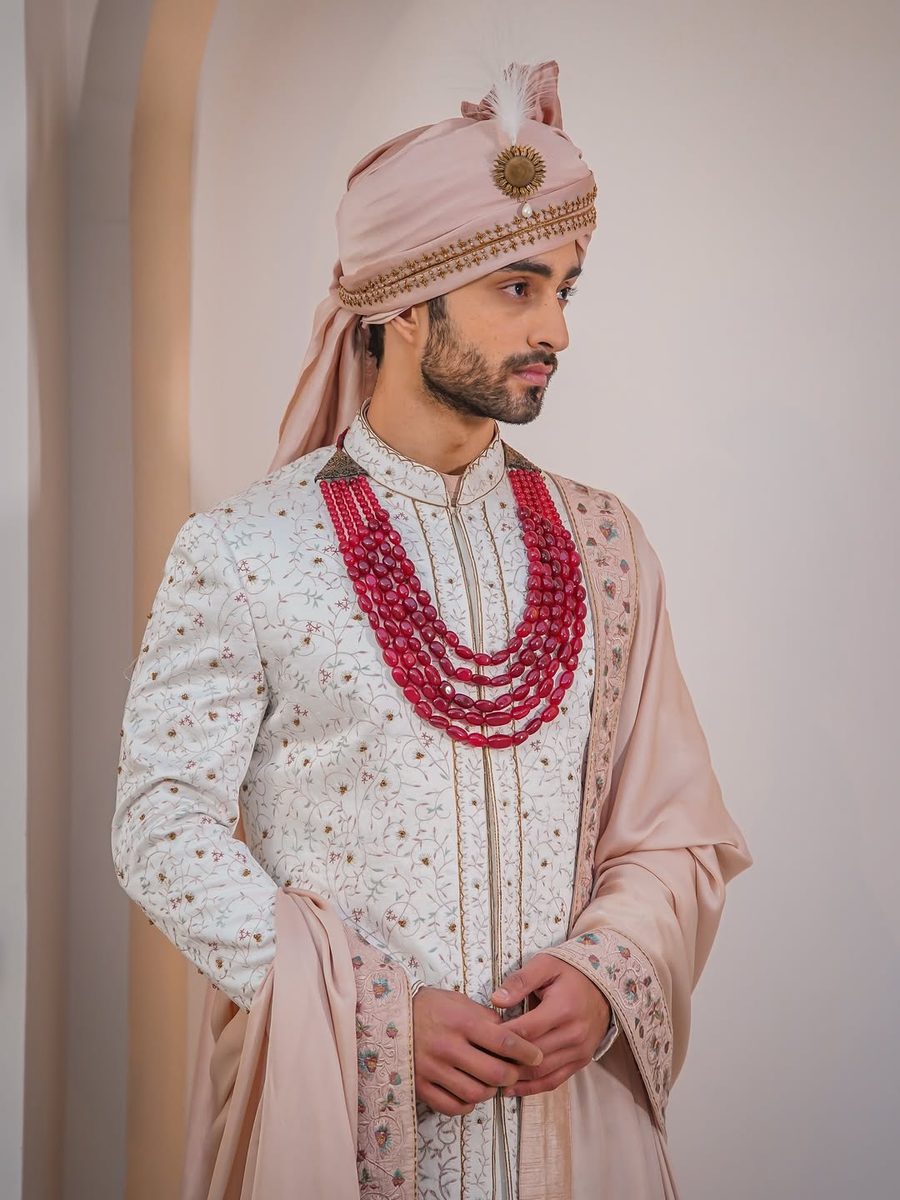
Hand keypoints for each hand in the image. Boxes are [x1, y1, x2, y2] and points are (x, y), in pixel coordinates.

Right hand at [413, 986, 543, 1115]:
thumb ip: (486, 1020)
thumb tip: (513, 1039)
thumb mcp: (460, 1002)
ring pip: (476, 1094)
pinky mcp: (421, 1086)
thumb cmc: (432, 1007)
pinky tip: (470, 1092)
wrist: (392, 1015)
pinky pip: (453, 1107)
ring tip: (491, 1082)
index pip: (505, 1042)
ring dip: (490, 1091)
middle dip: (512, 1075)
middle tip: (514, 1072)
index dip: (527, 1052)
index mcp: (461, 1021)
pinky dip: (467, 1104)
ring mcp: (433, 1069)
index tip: (537, 1056)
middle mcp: (448, 1046)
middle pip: (494, 1073)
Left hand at [490, 954, 609, 1097]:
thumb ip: (520, 981)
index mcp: (563, 1008)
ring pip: (541, 1072)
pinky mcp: (581, 1061)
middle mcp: (574, 1034)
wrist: (603, 987)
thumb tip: (496, 1000)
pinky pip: (554, 1081)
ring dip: (515, 1077)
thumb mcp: (545, 965)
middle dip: (505, 1060)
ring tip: (490, 1077)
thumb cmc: (569, 973)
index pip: (526, 1030)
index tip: (482, 1037)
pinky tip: (512, 1089)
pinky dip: (532, 1087)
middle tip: (480, 1061)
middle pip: (532, 1055)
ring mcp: (579, 1051)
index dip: (502, 1037)